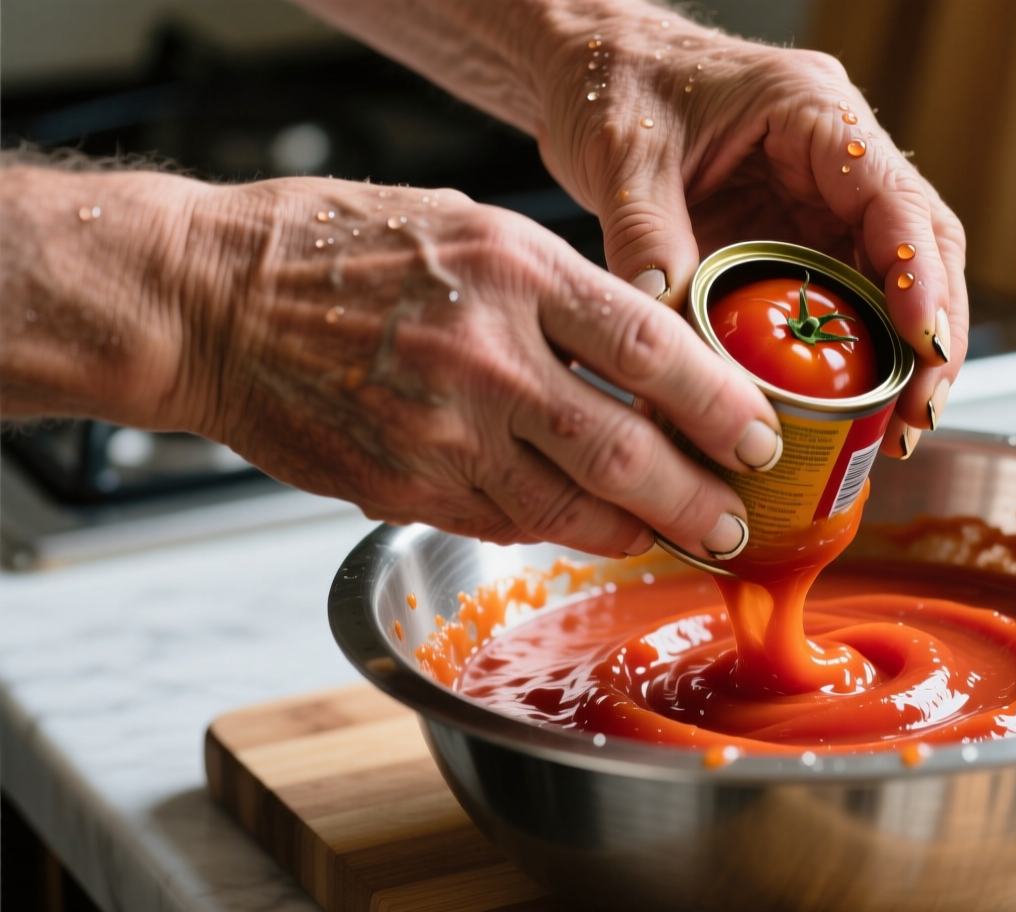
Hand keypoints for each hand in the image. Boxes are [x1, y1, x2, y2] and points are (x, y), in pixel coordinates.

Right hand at [178, 175, 781, 556]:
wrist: (210, 299)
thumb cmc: (341, 248)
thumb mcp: (471, 227)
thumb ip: (561, 291)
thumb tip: (651, 354)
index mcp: (515, 271)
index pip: (652, 347)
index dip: (720, 405)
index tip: (760, 437)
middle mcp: (488, 356)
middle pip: (627, 452)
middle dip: (697, 500)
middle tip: (733, 523)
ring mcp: (442, 432)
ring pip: (572, 509)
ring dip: (635, 532)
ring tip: (672, 535)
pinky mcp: (402, 487)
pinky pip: (506, 524)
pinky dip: (557, 531)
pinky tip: (585, 528)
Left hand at [533, 10, 967, 456]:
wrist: (594, 70)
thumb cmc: (618, 81)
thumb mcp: (625, 153)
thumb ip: (645, 232)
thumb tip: (662, 319)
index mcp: (814, 112)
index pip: (895, 199)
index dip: (921, 276)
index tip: (926, 345)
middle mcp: (838, 158)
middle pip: (921, 249)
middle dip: (933, 337)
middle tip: (916, 414)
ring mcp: (824, 202)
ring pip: (894, 283)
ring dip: (904, 358)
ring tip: (894, 433)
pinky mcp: (799, 240)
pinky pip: (843, 300)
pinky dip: (852, 356)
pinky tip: (848, 413)